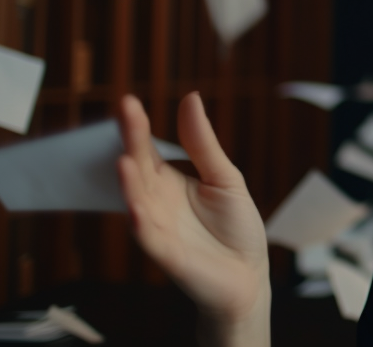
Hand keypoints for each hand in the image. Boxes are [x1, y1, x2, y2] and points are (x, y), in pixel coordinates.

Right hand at [117, 93, 270, 345]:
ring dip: (128, 183)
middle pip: (139, 168)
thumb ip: (203, 143)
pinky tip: (135, 208)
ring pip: (137, 201)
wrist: (248, 274)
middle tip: (125, 112)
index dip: (137, 127)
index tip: (128, 101)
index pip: (147, 148)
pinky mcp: (167, 255)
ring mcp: (158, 227)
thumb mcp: (224, 177)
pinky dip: (140, 224)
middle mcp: (155, 201)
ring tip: (124, 159)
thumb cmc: (235, 227)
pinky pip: (149, 238)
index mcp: (168, 180)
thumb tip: (190, 98)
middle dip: (131, 142)